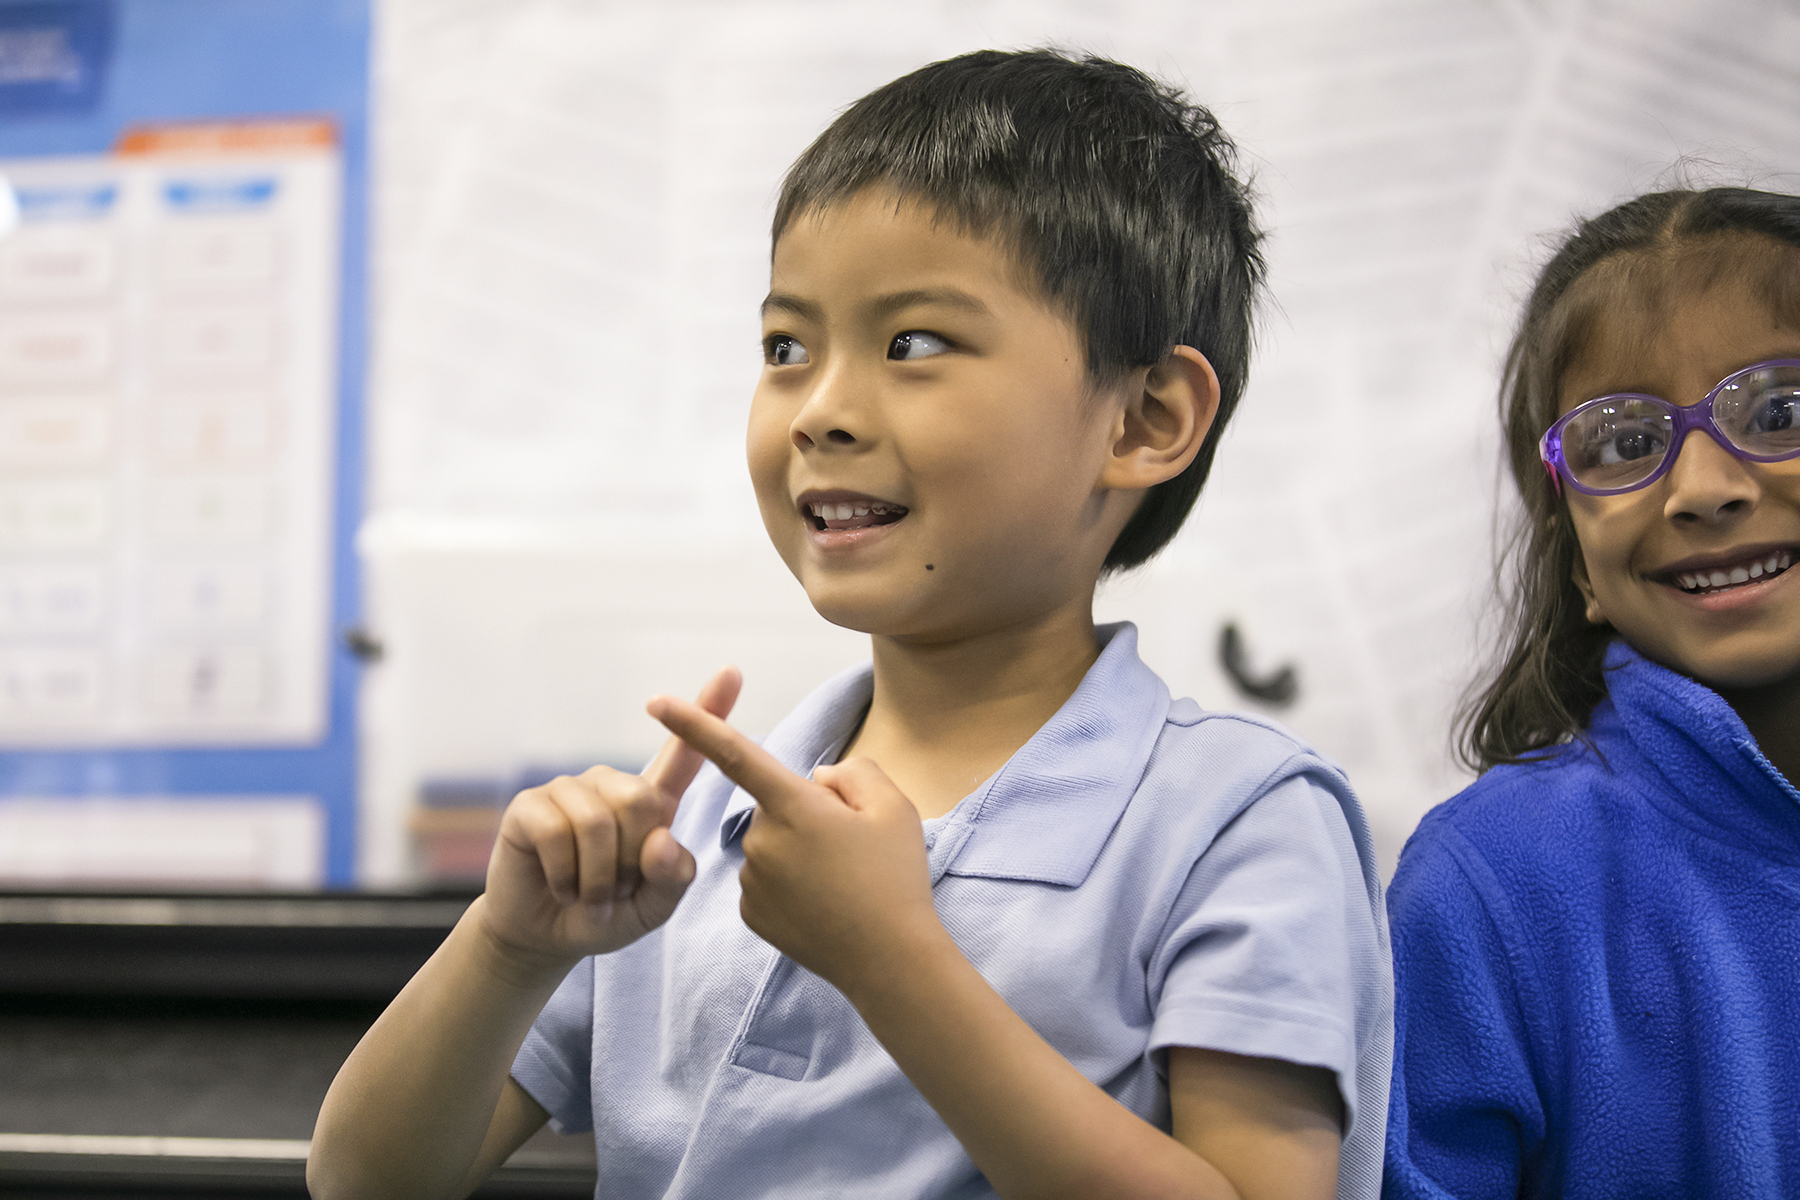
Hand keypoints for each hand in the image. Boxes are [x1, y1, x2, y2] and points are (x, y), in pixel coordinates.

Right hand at [479, 668, 741, 970]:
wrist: (545, 937)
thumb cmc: (605, 917)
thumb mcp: (652, 911)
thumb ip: (672, 881)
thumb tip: (661, 839)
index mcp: (650, 803)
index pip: (684, 753)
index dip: (709, 712)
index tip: (732, 672)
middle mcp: (611, 786)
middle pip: (640, 800)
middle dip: (629, 862)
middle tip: (613, 890)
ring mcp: (568, 791)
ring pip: (598, 822)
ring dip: (595, 878)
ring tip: (587, 893)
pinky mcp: (530, 805)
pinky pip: (556, 833)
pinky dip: (564, 875)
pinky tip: (560, 885)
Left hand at [647, 695, 940, 995]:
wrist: (890, 961)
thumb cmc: (895, 879)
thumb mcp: (893, 807)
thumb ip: (852, 773)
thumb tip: (816, 781)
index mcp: (794, 806)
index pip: (734, 753)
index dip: (693, 723)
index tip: (655, 700)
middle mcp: (761, 840)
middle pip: (775, 805)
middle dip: (806, 814)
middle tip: (853, 850)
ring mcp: (752, 880)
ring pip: (770, 843)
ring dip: (799, 852)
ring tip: (843, 882)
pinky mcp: (750, 913)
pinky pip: (765, 879)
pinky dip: (790, 885)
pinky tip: (822, 905)